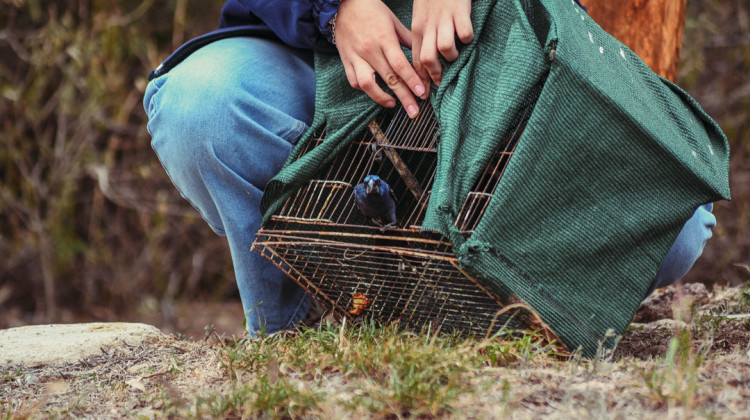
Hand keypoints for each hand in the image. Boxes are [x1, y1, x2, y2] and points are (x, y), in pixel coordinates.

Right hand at [335, 0, 427, 117]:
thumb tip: (423, 56)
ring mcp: (355, 57)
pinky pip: (354, 80)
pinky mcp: (345, 60)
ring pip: (367, 84)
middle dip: (404, 97)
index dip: (412, 81)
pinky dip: (365, 90)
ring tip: (393, 105)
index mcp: (384, 39)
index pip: (400, 65)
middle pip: (388, 78)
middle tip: (414, 112)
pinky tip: (376, 93)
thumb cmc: (371, 10)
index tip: (422, 93)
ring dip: (381, 98)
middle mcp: (369, 50)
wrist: (342, 4)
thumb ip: (408, 40)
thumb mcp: (393, 21)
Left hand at [412, 0, 473, 86]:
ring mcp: (445, 20)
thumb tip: (422, 61)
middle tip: (440, 81)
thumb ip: (422, 36)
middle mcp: (429, 26)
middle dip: (434, 74)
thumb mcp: (420, 16)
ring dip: (452, 56)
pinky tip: (467, 36)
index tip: (424, 92)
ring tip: (456, 54)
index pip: (415, 59)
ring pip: (445, 49)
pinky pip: (464, 34)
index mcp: (418, 28)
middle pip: (427, 58)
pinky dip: (468, 39)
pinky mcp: (460, 13)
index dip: (419, 78)